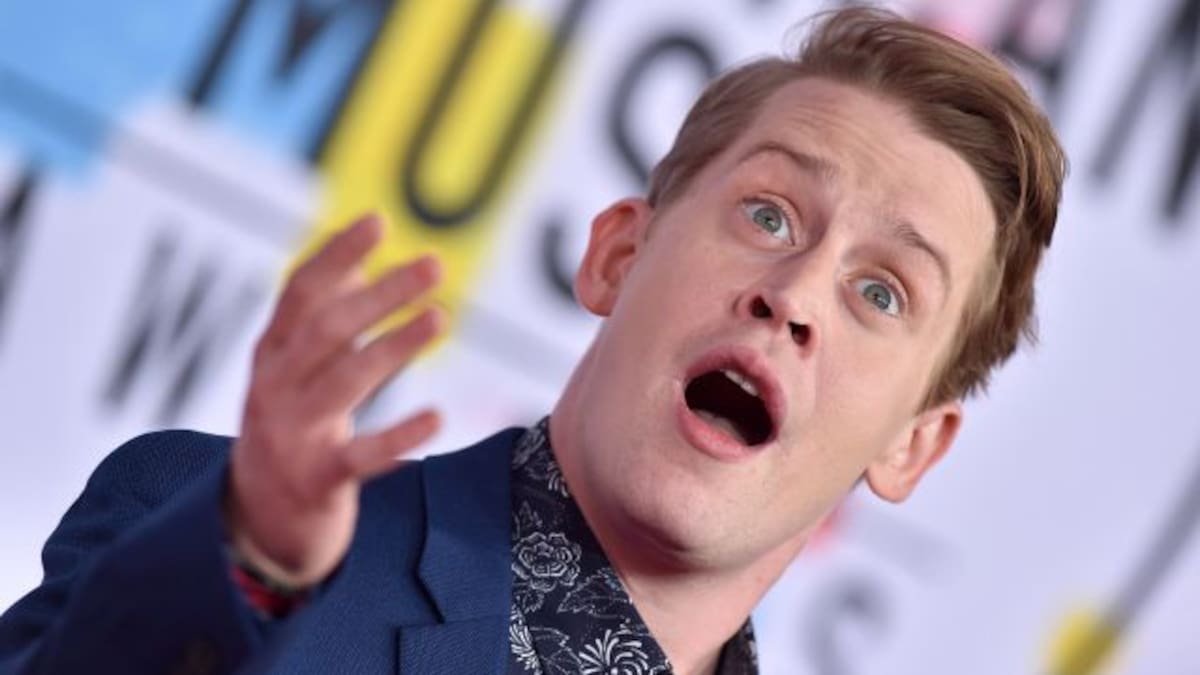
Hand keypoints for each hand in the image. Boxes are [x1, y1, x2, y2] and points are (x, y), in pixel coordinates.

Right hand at [227, 214, 442, 586]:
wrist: (257, 521)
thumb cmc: (289, 428)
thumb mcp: (296, 370)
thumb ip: (324, 319)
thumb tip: (362, 261)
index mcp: (273, 354)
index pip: (301, 292)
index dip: (337, 255)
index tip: (378, 221)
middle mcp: (275, 387)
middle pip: (328, 329)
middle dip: (381, 293)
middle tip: (435, 265)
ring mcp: (292, 434)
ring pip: (344, 382)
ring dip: (394, 347)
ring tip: (441, 317)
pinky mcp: (317, 480)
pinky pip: (361, 456)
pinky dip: (399, 436)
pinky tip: (438, 417)